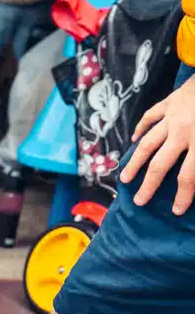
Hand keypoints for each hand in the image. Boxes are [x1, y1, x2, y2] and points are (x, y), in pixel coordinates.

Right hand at [124, 76, 194, 214]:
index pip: (189, 176)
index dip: (183, 196)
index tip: (177, 211)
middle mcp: (182, 131)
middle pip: (160, 164)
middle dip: (149, 186)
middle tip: (140, 201)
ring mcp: (173, 116)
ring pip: (147, 143)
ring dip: (135, 163)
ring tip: (125, 178)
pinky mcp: (170, 102)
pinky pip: (151, 117)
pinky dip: (141, 128)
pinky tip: (134, 139)